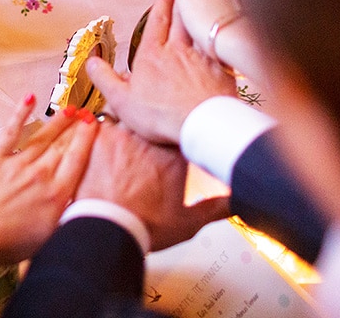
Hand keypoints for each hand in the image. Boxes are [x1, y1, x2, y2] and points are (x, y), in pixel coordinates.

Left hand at [0, 94, 98, 266]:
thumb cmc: (7, 245)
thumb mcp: (49, 238)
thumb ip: (67, 215)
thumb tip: (81, 203)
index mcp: (57, 194)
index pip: (78, 157)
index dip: (88, 138)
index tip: (96, 126)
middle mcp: (41, 173)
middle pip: (63, 144)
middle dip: (77, 127)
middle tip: (87, 114)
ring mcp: (17, 163)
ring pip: (43, 136)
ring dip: (58, 121)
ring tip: (70, 109)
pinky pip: (11, 130)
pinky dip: (21, 112)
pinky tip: (30, 98)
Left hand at [76, 121, 228, 250]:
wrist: (108, 228)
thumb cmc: (145, 226)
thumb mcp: (191, 221)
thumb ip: (218, 206)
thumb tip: (240, 199)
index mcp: (176, 154)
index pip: (183, 128)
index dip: (177, 132)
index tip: (174, 138)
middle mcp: (152, 138)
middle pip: (154, 116)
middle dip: (151, 122)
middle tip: (146, 134)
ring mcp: (125, 133)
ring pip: (127, 110)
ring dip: (126, 119)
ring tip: (124, 132)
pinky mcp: (99, 135)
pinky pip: (100, 117)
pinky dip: (102, 124)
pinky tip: (101, 133)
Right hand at [88, 0, 234, 145]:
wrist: (202, 124)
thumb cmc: (161, 116)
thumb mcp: (121, 100)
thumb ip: (105, 78)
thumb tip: (91, 63)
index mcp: (153, 55)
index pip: (157, 22)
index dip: (161, 4)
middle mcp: (179, 51)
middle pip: (180, 20)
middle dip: (180, 3)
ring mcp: (202, 59)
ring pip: (199, 32)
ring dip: (198, 19)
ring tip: (199, 9)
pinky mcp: (221, 71)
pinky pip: (218, 52)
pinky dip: (217, 44)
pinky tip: (219, 44)